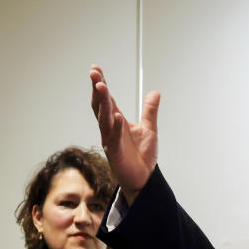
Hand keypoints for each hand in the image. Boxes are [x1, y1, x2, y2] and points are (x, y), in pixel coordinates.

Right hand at [90, 65, 160, 203]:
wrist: (144, 180)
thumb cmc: (142, 157)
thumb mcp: (149, 129)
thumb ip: (149, 111)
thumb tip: (155, 92)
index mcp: (117, 123)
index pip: (107, 100)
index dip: (102, 84)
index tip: (95, 69)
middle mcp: (110, 130)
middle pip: (100, 106)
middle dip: (97, 89)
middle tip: (94, 73)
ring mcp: (111, 141)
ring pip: (104, 119)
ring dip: (102, 103)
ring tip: (101, 86)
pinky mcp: (115, 154)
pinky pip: (114, 138)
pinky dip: (116, 127)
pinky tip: (117, 116)